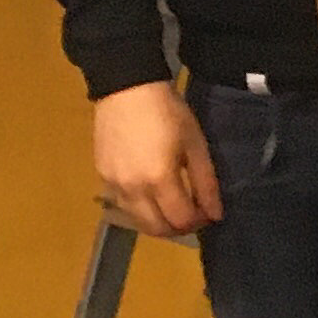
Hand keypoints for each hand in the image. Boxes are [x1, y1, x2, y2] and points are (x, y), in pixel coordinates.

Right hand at [92, 83, 221, 239]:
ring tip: (174, 205)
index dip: (198, 222)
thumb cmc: (168, 113)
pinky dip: (141, 209)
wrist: (127, 89)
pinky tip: (153, 193)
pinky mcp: (102, 176)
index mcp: (158, 180)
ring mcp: (113, 184)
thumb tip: (215, 215)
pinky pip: (123, 205)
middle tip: (192, 214)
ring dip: (158, 221)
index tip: (208, 213)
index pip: (180, 220)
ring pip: (137, 221)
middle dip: (178, 228)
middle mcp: (132, 189)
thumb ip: (205, 183)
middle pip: (156, 228)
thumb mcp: (195, 145)